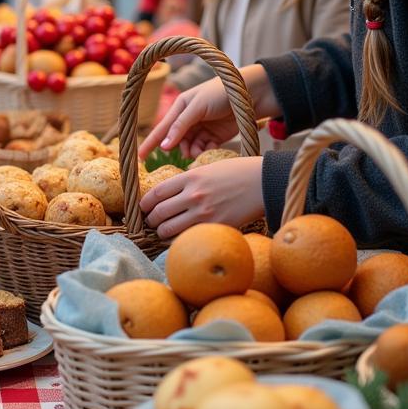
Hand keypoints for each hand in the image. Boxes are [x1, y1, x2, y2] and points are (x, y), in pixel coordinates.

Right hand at [139, 77, 238, 158]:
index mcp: (180, 107)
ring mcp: (202, 128)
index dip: (150, 143)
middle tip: (189, 154)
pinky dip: (206, 152)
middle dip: (181, 149)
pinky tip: (211, 150)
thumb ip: (181, 126)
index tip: (139, 158)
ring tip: (202, 152)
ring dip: (194, 152)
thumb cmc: (221, 93)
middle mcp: (189, 119)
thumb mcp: (198, 107)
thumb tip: (164, 146)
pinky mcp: (215, 136)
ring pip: (191, 147)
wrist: (252, 93)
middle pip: (177, 141)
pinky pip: (204, 149)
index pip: (162, 128)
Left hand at [139, 156, 264, 238]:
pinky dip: (180, 239)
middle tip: (151, 222)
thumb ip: (189, 180)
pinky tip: (180, 238)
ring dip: (162, 232)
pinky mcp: (216, 226)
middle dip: (151, 220)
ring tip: (163, 232)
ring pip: (169, 229)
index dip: (145, 203)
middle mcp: (193, 195)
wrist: (264, 181)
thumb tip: (172, 192)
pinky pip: (189, 237)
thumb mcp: (208, 168)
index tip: (144, 208)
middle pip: (159, 213)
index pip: (156, 193)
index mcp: (190, 177)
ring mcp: (204, 212)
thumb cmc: (237, 172)